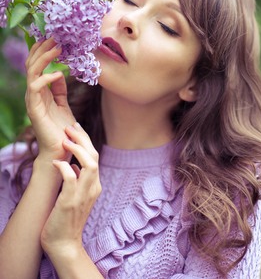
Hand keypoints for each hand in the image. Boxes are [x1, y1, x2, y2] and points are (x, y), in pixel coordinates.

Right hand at [25, 38, 75, 159]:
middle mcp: (33, 93)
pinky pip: (35, 88)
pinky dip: (46, 78)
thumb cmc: (62, 128)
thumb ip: (60, 89)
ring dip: (44, 58)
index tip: (54, 37)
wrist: (61, 150)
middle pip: (32, 64)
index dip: (42, 50)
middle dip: (42, 48)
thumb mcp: (63, 103)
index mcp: (40, 90)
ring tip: (58, 48)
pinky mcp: (34, 109)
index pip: (36, 64)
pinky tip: (58, 73)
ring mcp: (32, 100)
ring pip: (32, 72)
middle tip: (55, 36)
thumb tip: (60, 73)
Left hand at [41, 123, 101, 257]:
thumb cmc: (66, 218)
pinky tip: (56, 163)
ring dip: (77, 149)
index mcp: (94, 184)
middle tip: (70, 127)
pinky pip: (71, 178)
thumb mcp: (75, 195)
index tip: (75, 128)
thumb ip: (78, 180)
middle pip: (94, 155)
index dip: (85, 140)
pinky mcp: (71, 202)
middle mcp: (93, 187)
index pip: (94, 156)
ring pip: (89, 164)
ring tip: (65, 141)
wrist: (64, 243)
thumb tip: (74, 165)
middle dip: (83, 138)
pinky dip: (65, 167)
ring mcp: (83, 195)